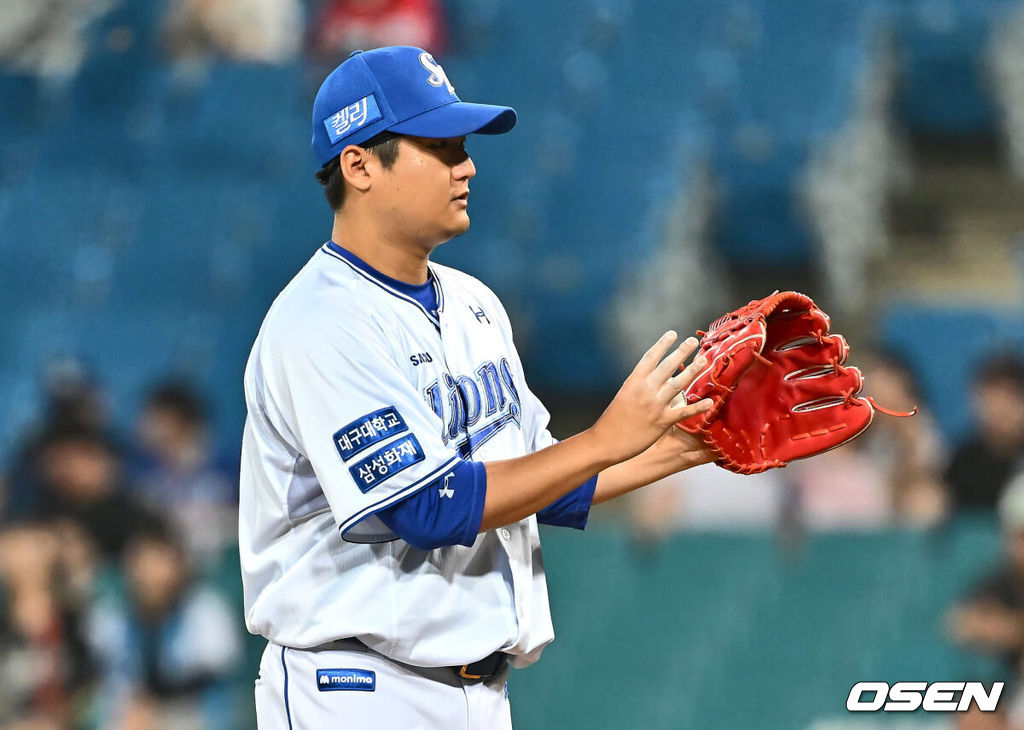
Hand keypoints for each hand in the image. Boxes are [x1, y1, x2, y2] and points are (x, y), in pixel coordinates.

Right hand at [590, 331, 711, 463]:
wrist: (605, 441)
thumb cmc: (612, 420)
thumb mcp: (623, 396)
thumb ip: (638, 387)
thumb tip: (652, 380)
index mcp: (633, 382)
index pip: (650, 358)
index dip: (662, 345)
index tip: (672, 333)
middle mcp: (645, 390)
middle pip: (667, 366)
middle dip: (681, 352)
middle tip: (693, 341)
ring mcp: (655, 405)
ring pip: (678, 384)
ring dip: (692, 371)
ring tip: (703, 360)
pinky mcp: (662, 422)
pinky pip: (683, 412)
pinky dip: (698, 407)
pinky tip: (709, 401)